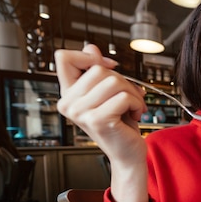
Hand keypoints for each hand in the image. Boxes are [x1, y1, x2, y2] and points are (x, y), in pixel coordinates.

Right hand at [55, 44, 148, 201]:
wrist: (128, 154)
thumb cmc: (120, 124)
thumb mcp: (108, 94)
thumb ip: (97, 72)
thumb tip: (90, 47)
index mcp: (68, 95)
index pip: (63, 57)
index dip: (89, 56)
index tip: (109, 68)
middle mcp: (68, 104)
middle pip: (98, 68)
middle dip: (123, 80)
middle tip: (129, 98)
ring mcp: (81, 113)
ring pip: (113, 81)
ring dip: (132, 93)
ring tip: (132, 107)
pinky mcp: (97, 120)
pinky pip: (124, 97)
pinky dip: (136, 104)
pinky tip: (134, 116)